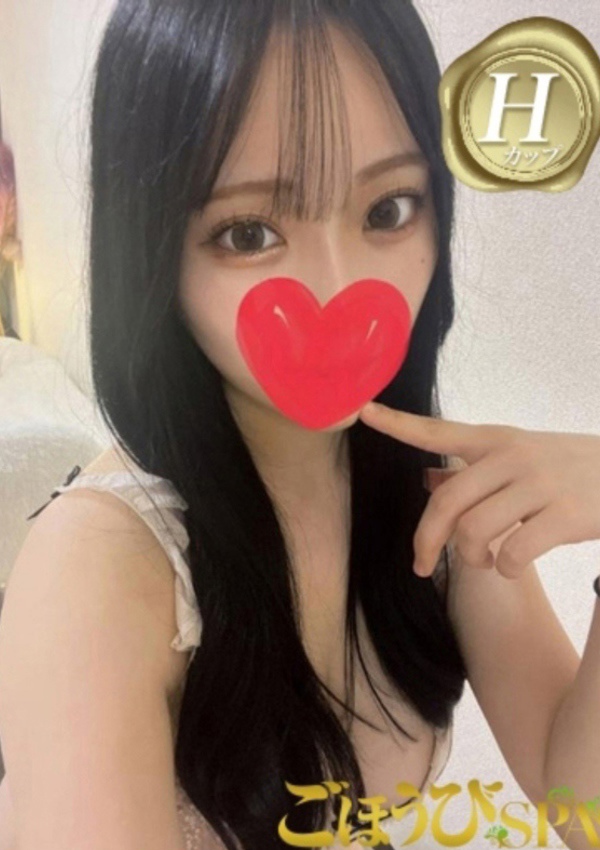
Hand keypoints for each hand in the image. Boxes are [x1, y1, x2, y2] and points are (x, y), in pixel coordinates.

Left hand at [358, 401, 599, 579]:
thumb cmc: (563, 468)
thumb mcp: (517, 458)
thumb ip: (472, 470)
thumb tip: (426, 479)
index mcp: (495, 440)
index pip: (437, 431)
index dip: (397, 424)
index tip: (362, 412)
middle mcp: (512, 457)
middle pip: (446, 501)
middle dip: (425, 540)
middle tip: (420, 565)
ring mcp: (539, 484)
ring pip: (475, 531)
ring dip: (470, 557)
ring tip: (483, 559)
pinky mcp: (565, 514)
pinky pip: (513, 552)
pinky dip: (504, 567)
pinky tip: (511, 564)